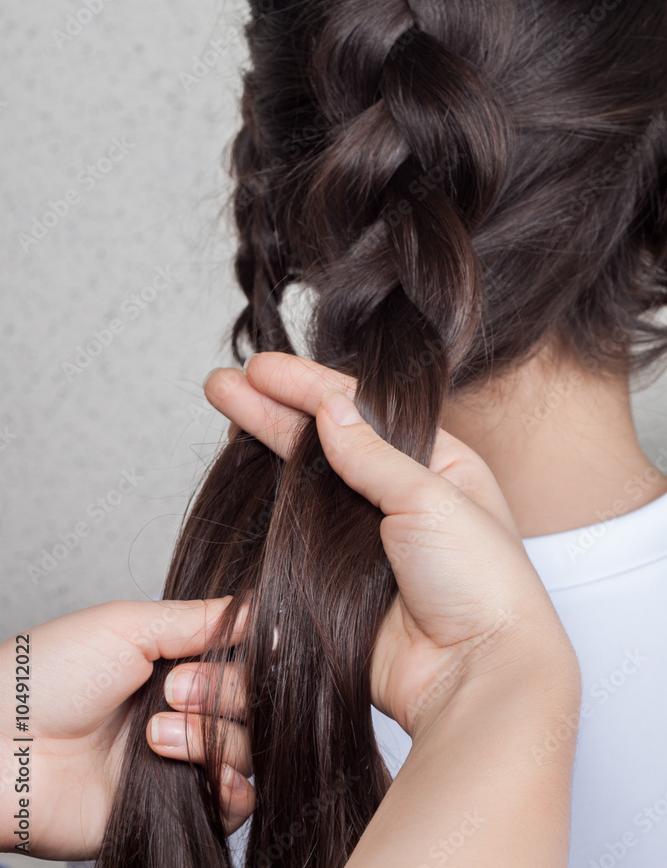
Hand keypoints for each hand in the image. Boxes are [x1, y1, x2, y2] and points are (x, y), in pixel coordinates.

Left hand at [0, 598, 253, 859]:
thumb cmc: (50, 676)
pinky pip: (236, 804)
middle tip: (171, 690)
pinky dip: (232, 790)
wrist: (2, 748)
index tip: (239, 648)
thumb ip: (202, 618)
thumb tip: (263, 607)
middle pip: (253, 700)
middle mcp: (185, 708)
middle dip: (221, 692)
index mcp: (175, 661)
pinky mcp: (176, 808)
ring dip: (209, 738)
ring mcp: (181, 759)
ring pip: (248, 748)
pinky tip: (204, 775)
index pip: (245, 656)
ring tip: (154, 735)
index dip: (250, 654)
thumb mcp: (128, 625)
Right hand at [198, 353, 577, 743]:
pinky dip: (271, 500)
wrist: (477, 677)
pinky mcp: (341, 578)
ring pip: (306, 480)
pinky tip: (246, 472)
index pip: (363, 411)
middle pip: (325, 439)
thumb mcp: (431, 499)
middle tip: (225, 384)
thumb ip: (373, 456)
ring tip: (226, 408)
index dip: (309, 386)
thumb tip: (331, 409)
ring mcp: (368, 538)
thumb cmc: (483, 586)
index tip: (261, 369)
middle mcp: (401, 495)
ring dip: (266, 443)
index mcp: (438, 463)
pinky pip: (298, 531)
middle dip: (273, 407)